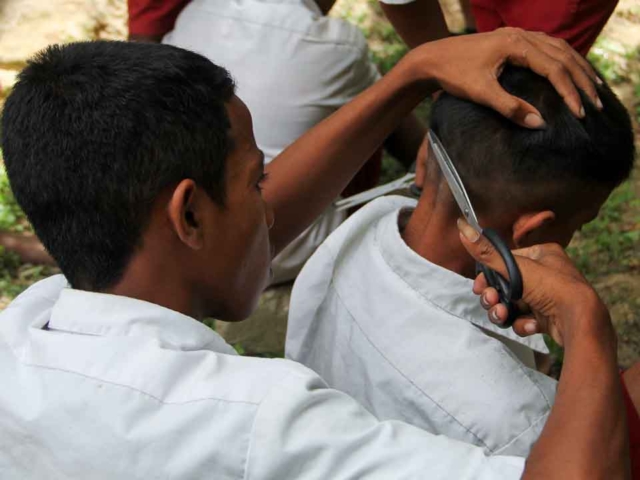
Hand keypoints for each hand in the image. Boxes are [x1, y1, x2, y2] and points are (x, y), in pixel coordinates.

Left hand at [405, 28, 601, 128]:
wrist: (432, 59)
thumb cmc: (453, 76)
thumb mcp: (481, 93)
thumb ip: (510, 108)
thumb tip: (540, 123)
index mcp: (516, 44)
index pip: (554, 68)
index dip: (570, 91)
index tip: (580, 113)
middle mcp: (521, 35)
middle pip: (563, 55)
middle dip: (582, 80)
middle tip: (597, 103)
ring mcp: (518, 35)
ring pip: (559, 48)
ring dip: (577, 67)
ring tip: (593, 88)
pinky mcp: (513, 40)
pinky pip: (548, 47)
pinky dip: (563, 60)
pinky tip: (570, 73)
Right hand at [457, 219, 613, 347]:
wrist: (580, 321)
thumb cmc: (552, 287)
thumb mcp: (515, 268)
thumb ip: (486, 252)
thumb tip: (462, 226)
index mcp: (541, 254)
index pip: (504, 261)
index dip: (488, 275)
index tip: (478, 286)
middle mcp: (545, 273)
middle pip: (505, 284)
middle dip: (494, 296)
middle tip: (492, 301)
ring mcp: (547, 296)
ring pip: (512, 304)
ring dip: (503, 311)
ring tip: (504, 316)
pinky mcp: (548, 317)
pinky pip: (524, 319)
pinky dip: (522, 323)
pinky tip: (530, 324)